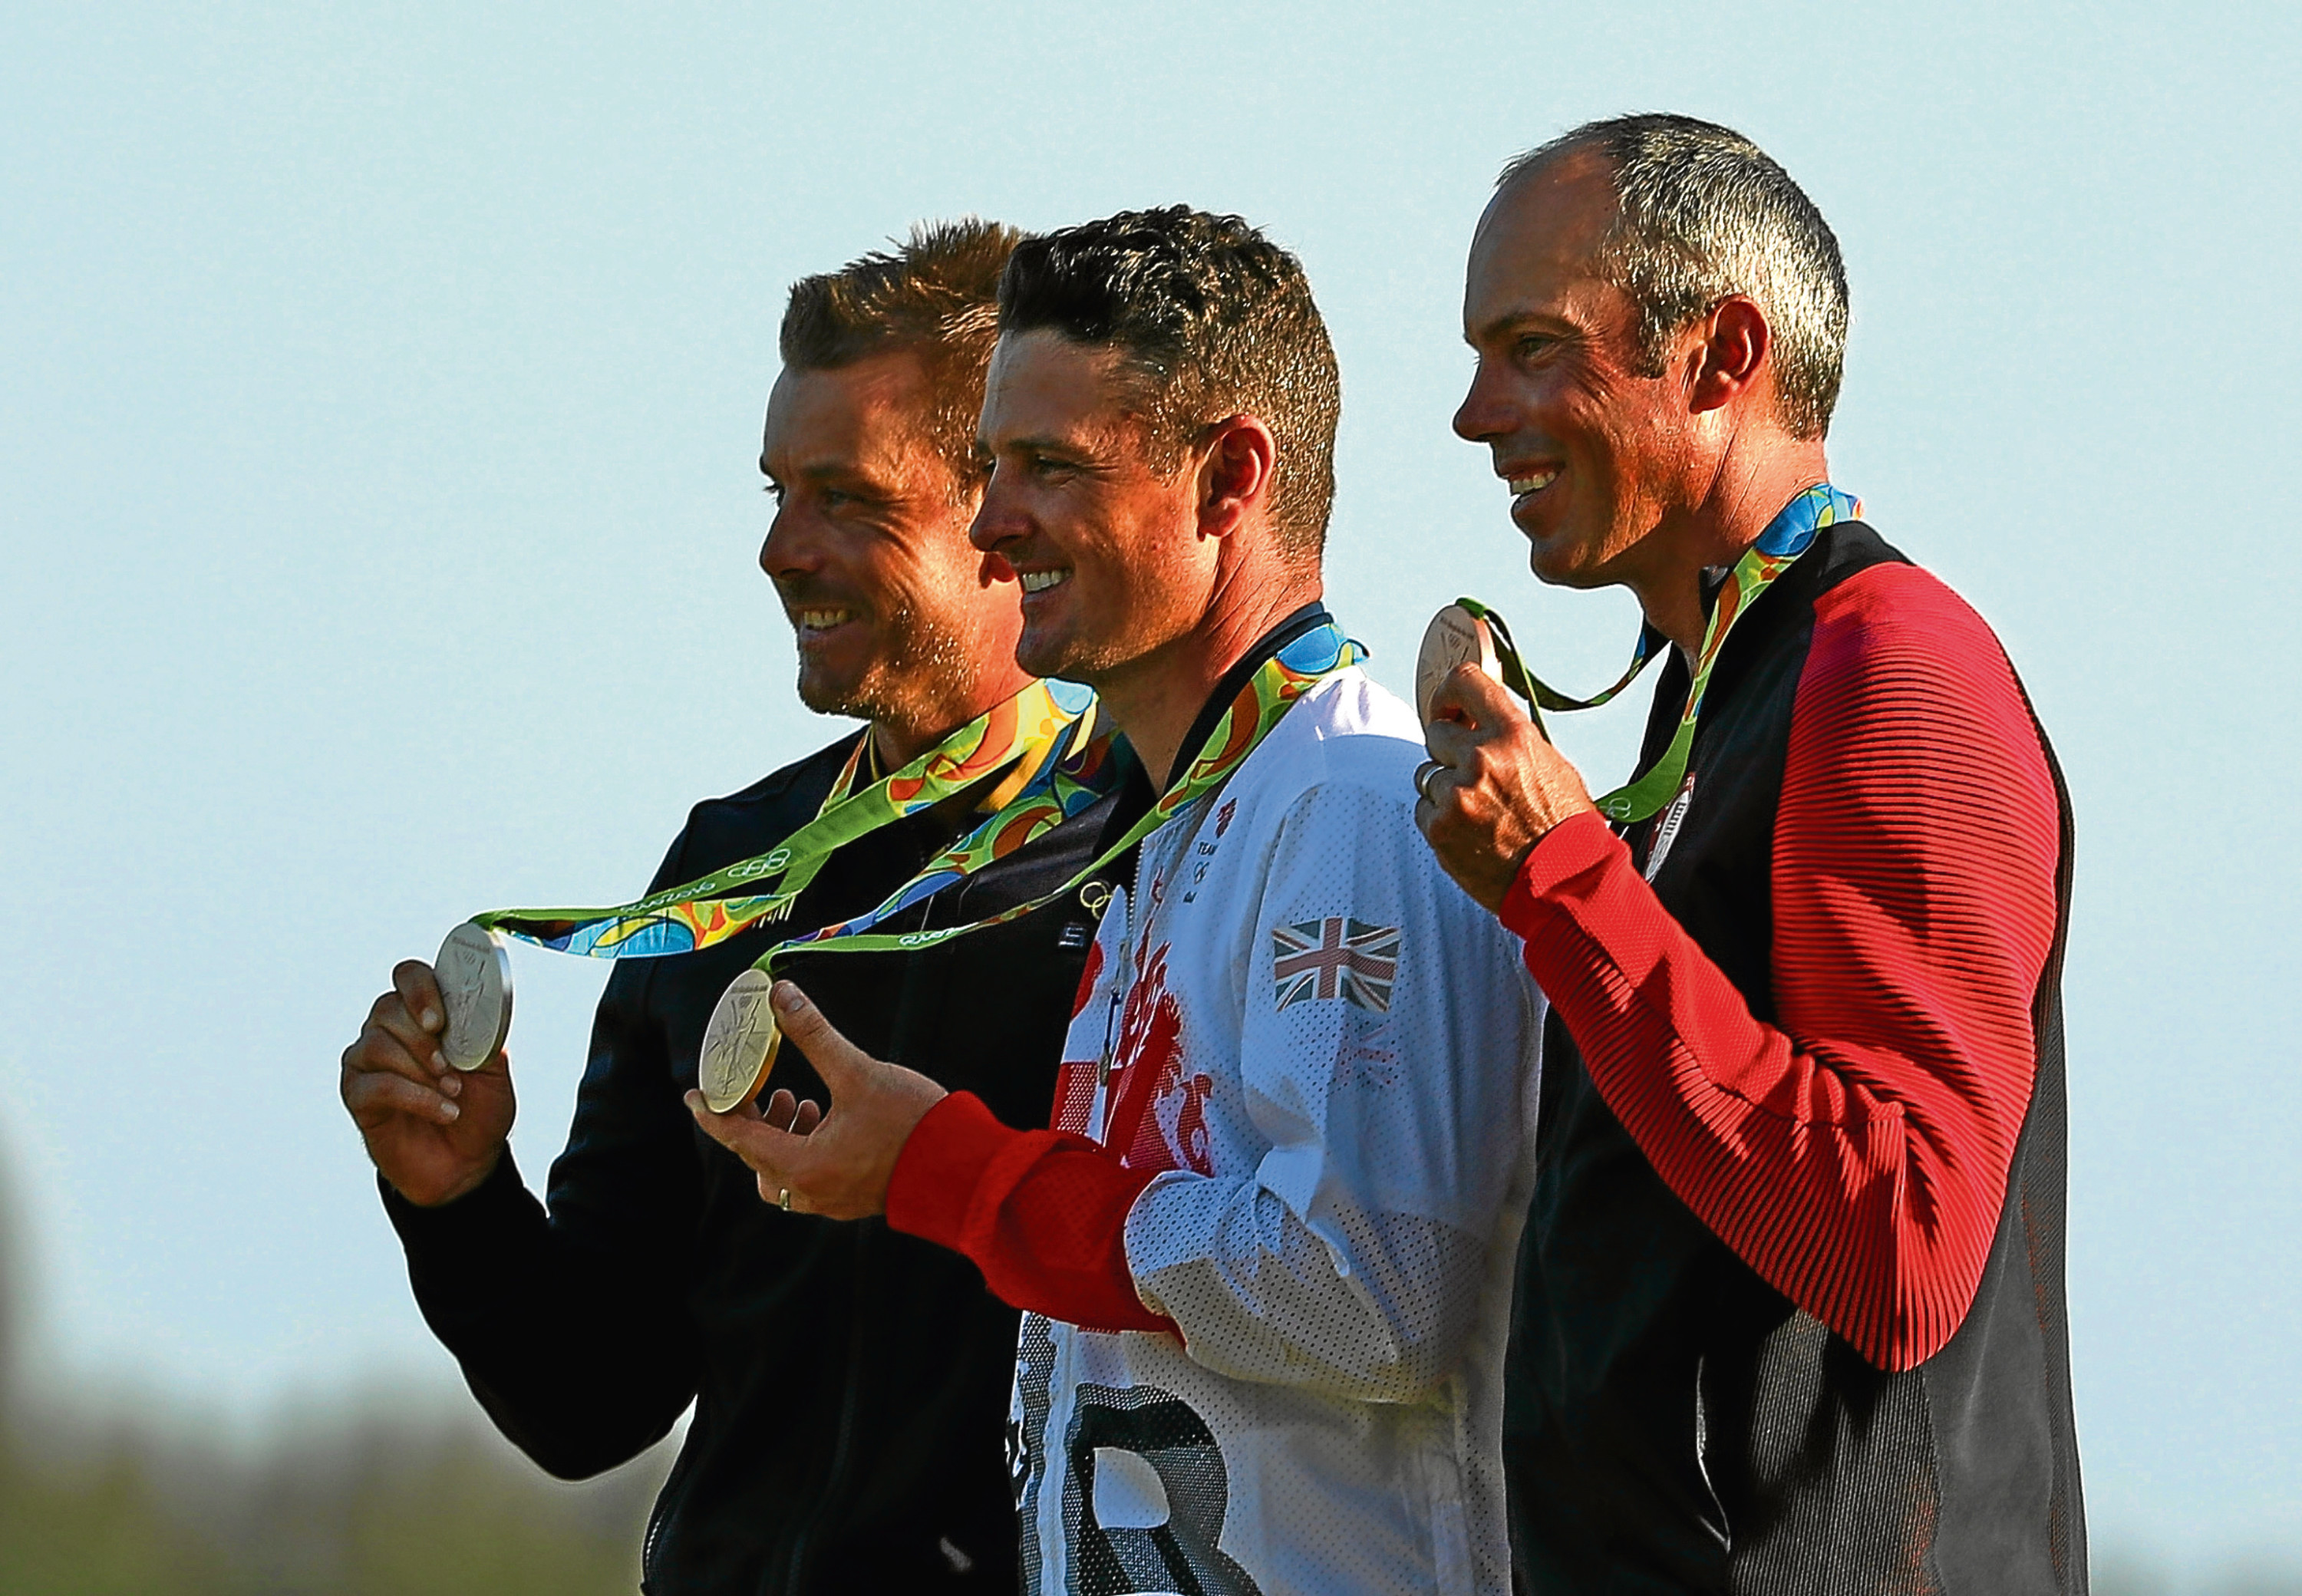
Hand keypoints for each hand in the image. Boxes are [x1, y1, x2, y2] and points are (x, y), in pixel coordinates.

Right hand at [340, 959, 514, 1206]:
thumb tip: (477, 1011)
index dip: (420, 989)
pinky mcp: (357, 1094)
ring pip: (378, 1044)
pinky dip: (415, 1097)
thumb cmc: (479, 1108)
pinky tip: (443, 1112)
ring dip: (421, 1070)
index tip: (440, 1020)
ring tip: (453, 1093)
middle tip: (452, 1068)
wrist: (468, 1162)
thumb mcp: (495, 1067)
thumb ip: (485, 1033)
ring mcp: (367, 1060)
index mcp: (423, 1012)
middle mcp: (388, 1028)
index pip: (409, 975)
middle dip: (424, 1040)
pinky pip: (376, 1084)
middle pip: (388, 1008)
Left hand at [686, 981, 946, 1220]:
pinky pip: (810, 1177)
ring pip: (783, 1173)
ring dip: (781, 1136)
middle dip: (753, 1122)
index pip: (737, 1138)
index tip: (693, 1095)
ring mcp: (833, 1200)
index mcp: (802, 1166)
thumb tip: (781, 996)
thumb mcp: (858, 1072)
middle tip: (761, 1088)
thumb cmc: (913, 1125)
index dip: (712, 1113)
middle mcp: (810, 1191)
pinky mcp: (855, 1199)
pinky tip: (829, 1117)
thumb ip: (815, 1035)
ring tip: (799, 1099)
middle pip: (757, 1159)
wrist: (966, 1169)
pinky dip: (805, 1147)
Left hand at [1415, 664, 1596, 911]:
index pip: (1465, 681)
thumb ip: (1510, 738)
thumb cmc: (1564, 826)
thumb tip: (1478, 721)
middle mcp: (1481, 758)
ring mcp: (1456, 794)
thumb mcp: (1550, 764)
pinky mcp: (1439, 828)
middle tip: (1473, 776)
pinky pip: (1423, 809)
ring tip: (1479, 812)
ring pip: (1427, 774)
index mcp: (1513, 735)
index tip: (1447, 707)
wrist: (1563, 882)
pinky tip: (1471, 832)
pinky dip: (1440, 819)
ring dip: (1444, 788)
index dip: (1449, 693)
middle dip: (1449, 750)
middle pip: (1436, 733)